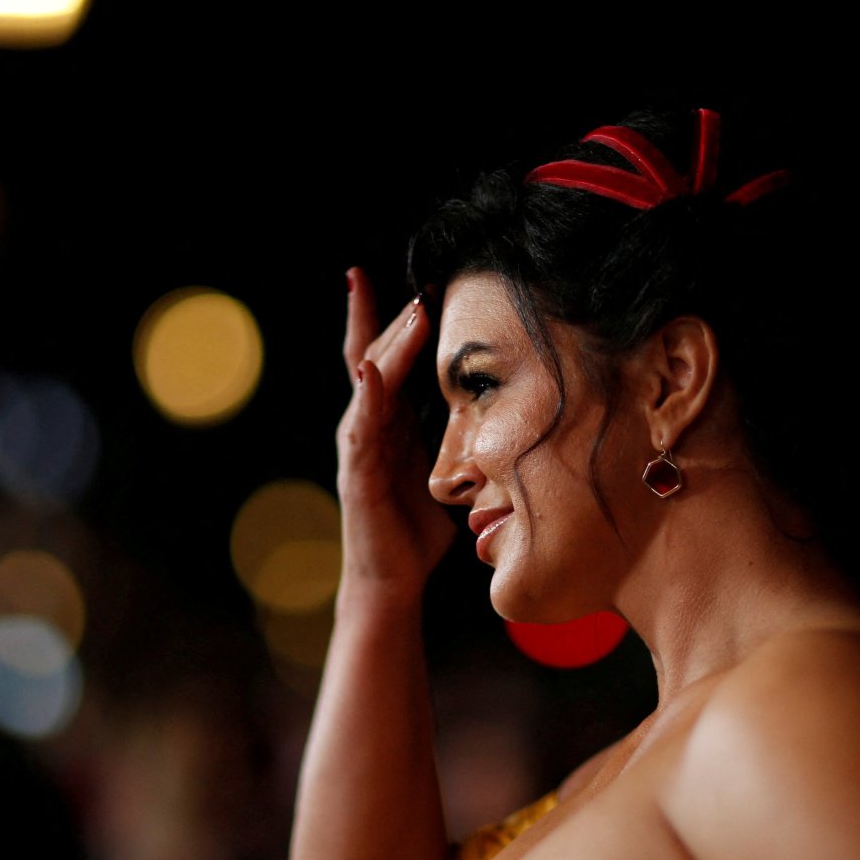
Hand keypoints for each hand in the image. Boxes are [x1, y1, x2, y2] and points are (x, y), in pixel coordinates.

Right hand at [336, 267, 455, 594]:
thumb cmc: (414, 536)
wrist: (389, 584)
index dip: (397, 321)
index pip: (388, 360)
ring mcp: (357, 448)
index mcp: (388, 424)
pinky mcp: (357, 474)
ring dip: (389, 343)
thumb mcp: (443, 475)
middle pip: (372, 356)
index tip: (413, 280)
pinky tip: (371, 370)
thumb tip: (502, 422)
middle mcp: (366, 427)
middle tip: (404, 275)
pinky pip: (360, 428)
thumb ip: (457, 443)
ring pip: (368, 381)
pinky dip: (366, 396)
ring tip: (412, 309)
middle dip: (385, 315)